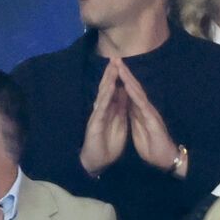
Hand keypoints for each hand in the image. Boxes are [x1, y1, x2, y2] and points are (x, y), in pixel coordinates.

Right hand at [79, 60, 129, 175]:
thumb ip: (120, 108)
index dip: (117, 77)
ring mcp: (97, 116)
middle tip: (115, 57)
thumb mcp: (119, 124)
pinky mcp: (95, 124)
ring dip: (107, 81)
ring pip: (103, 95)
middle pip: (107, 88)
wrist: (98, 162)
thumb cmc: (107, 145)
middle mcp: (102, 110)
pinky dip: (106, 97)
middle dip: (111, 73)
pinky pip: (101, 108)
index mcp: (109, 110)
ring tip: (112, 67)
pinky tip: (110, 87)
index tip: (121, 63)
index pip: (113, 90)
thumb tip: (124, 93)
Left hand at [113, 60, 179, 171]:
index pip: (129, 92)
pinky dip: (135, 94)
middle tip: (115, 57)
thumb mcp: (138, 129)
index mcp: (140, 111)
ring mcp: (149, 112)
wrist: (165, 159)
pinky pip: (142, 105)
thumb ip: (134, 115)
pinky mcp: (152, 120)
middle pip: (133, 87)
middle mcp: (145, 108)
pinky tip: (128, 86)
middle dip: (124, 73)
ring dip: (129, 78)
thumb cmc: (152, 146)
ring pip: (138, 92)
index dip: (121, 79)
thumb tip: (127, 104)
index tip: (112, 67)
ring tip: (120, 66)